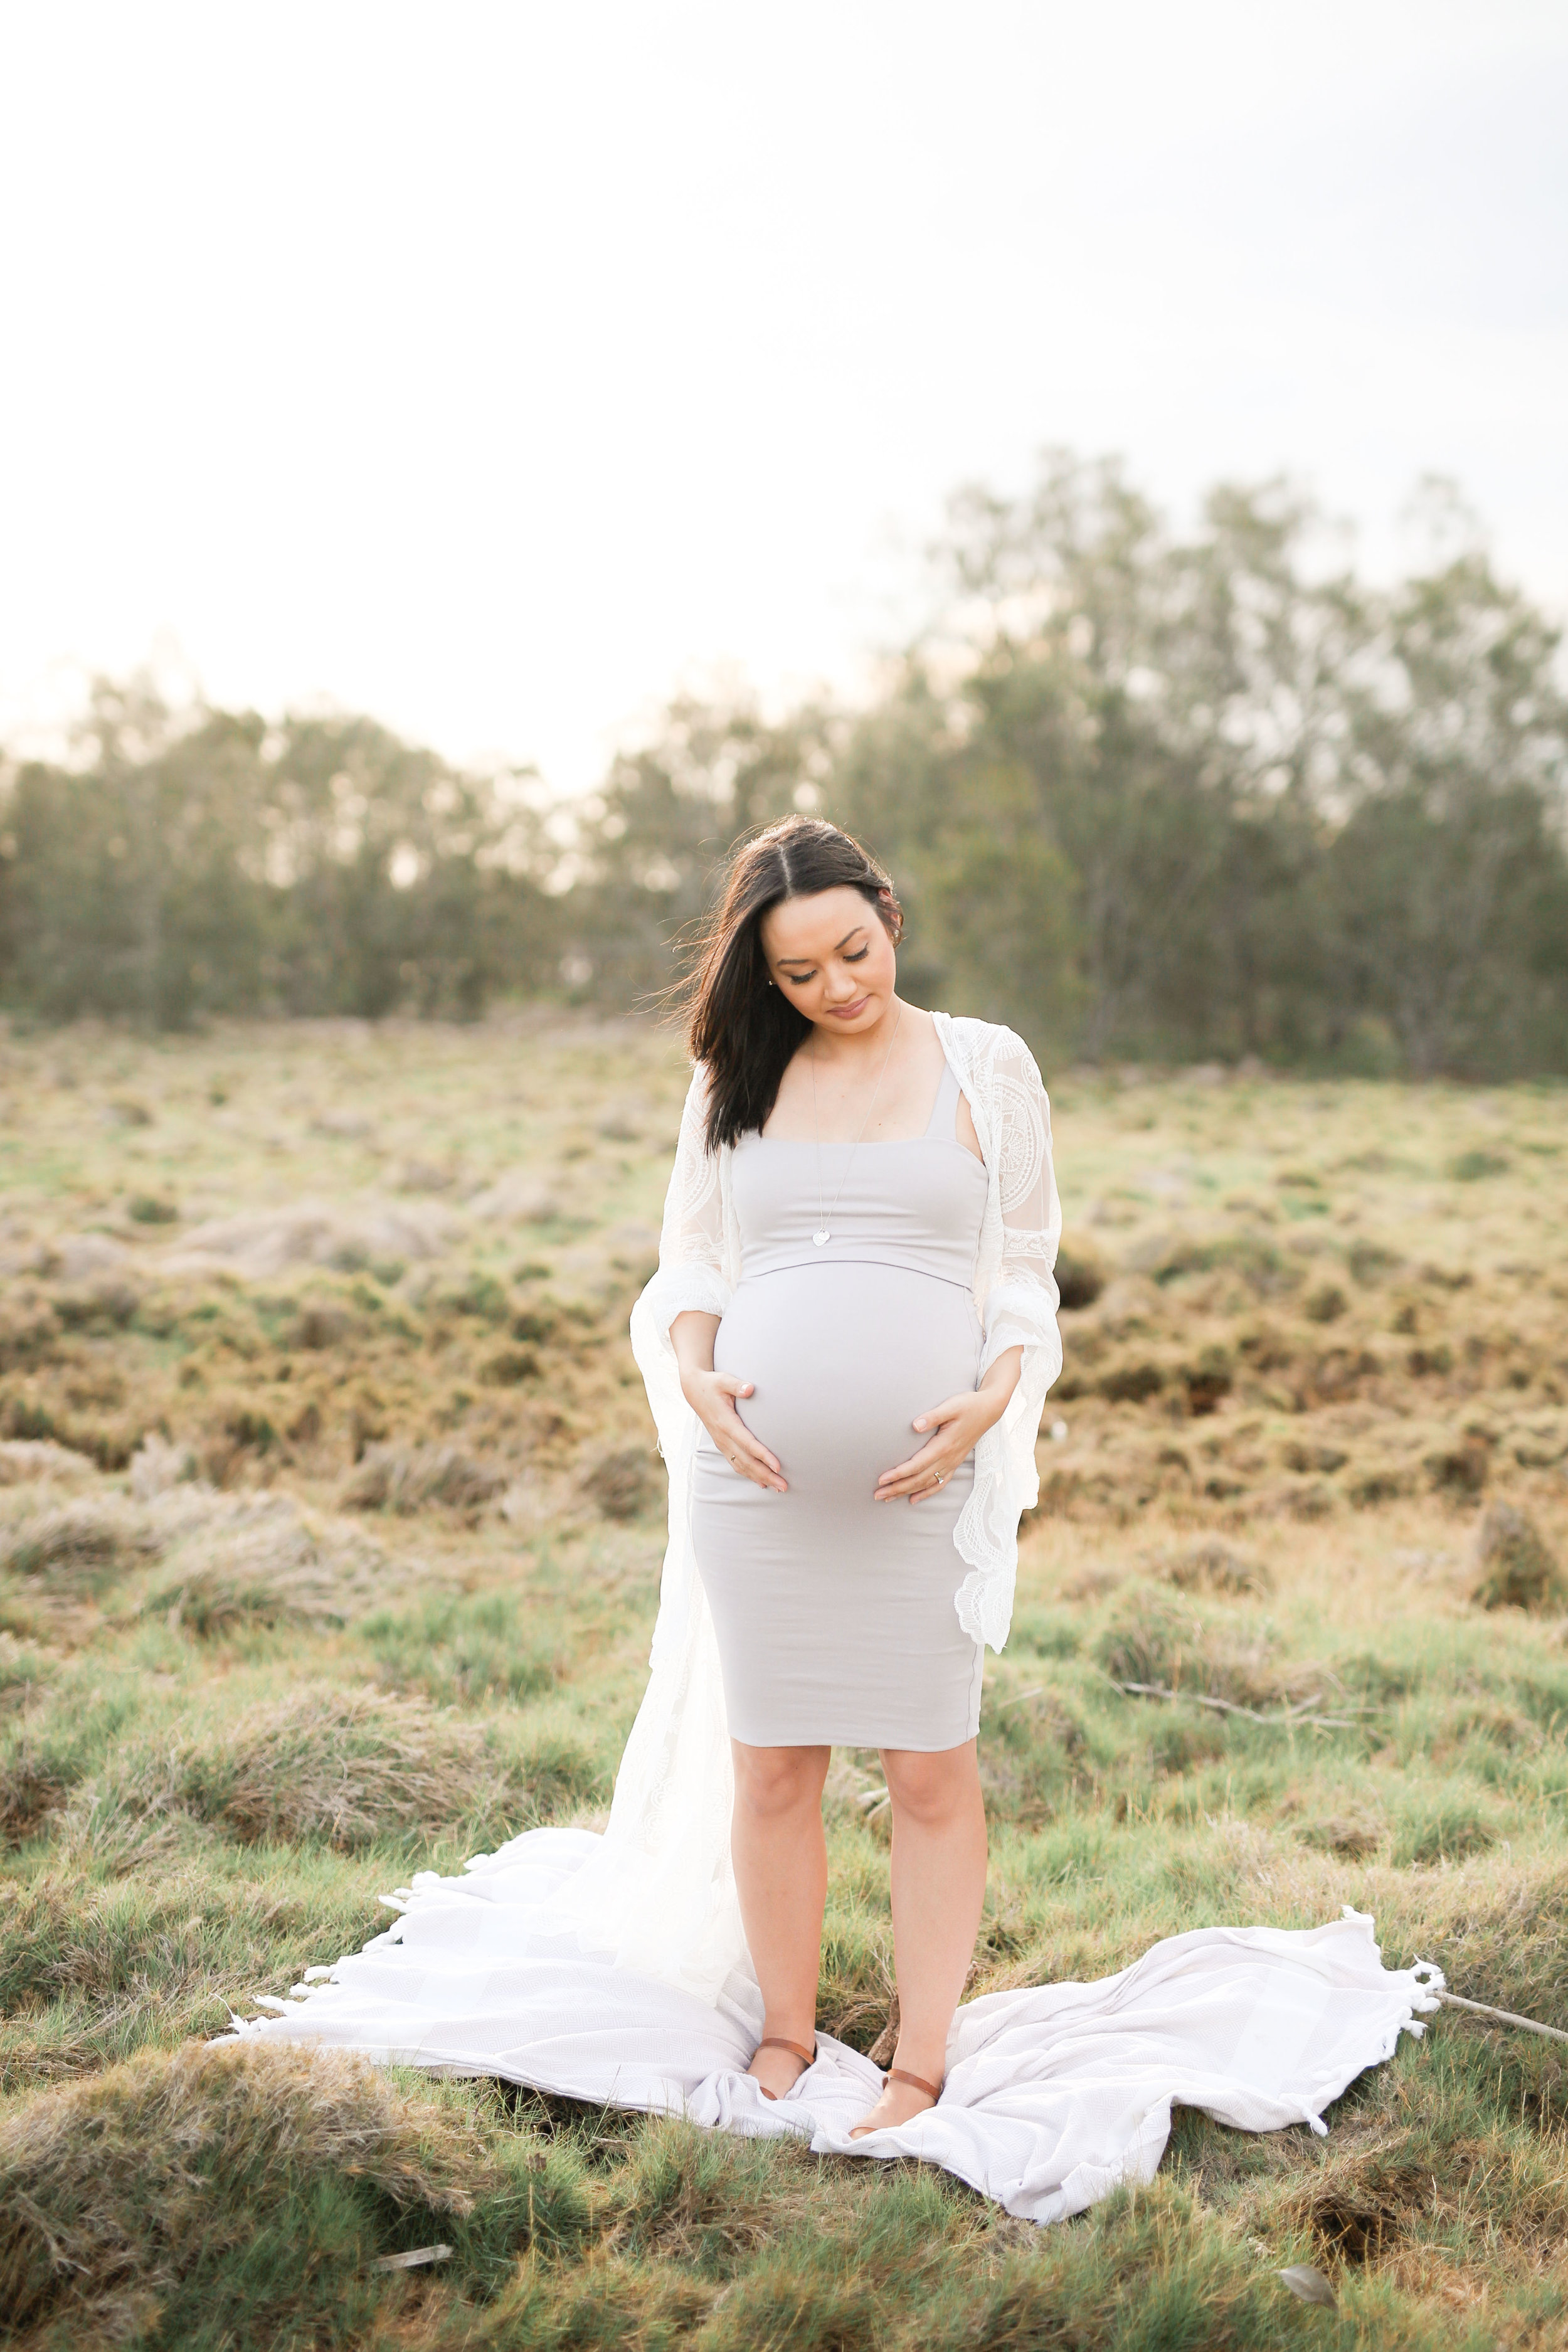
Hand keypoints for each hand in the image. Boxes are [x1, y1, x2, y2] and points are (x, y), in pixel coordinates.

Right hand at [682, 1368, 786, 1491]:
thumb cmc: (712, 1384)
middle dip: (766, 1475)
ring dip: (760, 1479)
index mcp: (725, 1423)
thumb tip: (750, 1389)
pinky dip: (749, 1475)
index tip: (778, 1466)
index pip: (747, 1443)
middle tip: (784, 1486)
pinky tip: (762, 1483)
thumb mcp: (723, 1380)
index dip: (762, 1456)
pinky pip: (736, 1464)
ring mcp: (722, 1443)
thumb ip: (737, 1385)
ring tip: (778, 1488)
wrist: (693, 1391)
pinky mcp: (722, 1445)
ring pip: (741, 1466)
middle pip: (746, 1461)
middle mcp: (723, 1437)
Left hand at [874, 1388, 998, 1502]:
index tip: (881, 1479)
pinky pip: (940, 1483)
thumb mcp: (951, 1406)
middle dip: (897, 1488)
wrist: (989, 1410)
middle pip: (918, 1479)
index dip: (898, 1474)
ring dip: (906, 1492)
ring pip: (926, 1484)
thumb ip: (933, 1416)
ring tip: (888, 1499)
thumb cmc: (969, 1405)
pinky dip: (926, 1493)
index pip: (916, 1465)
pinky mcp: (955, 1463)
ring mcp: (952, 1463)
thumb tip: (914, 1425)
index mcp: (944, 1446)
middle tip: (877, 1495)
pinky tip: (913, 1500)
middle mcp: (948, 1458)